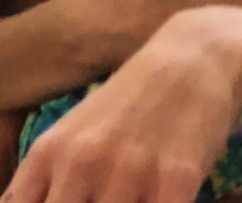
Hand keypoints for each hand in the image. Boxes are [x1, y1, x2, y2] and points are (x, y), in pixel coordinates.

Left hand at [1, 5, 241, 202]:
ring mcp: (127, 172)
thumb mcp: (74, 133)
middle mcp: (80, 164)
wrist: (197, 53)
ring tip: (136, 197)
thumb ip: (43, 180)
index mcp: (48, 154)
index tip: (70, 199)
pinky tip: (166, 199)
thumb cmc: (134, 98)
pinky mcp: (176, 179)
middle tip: (104, 199)